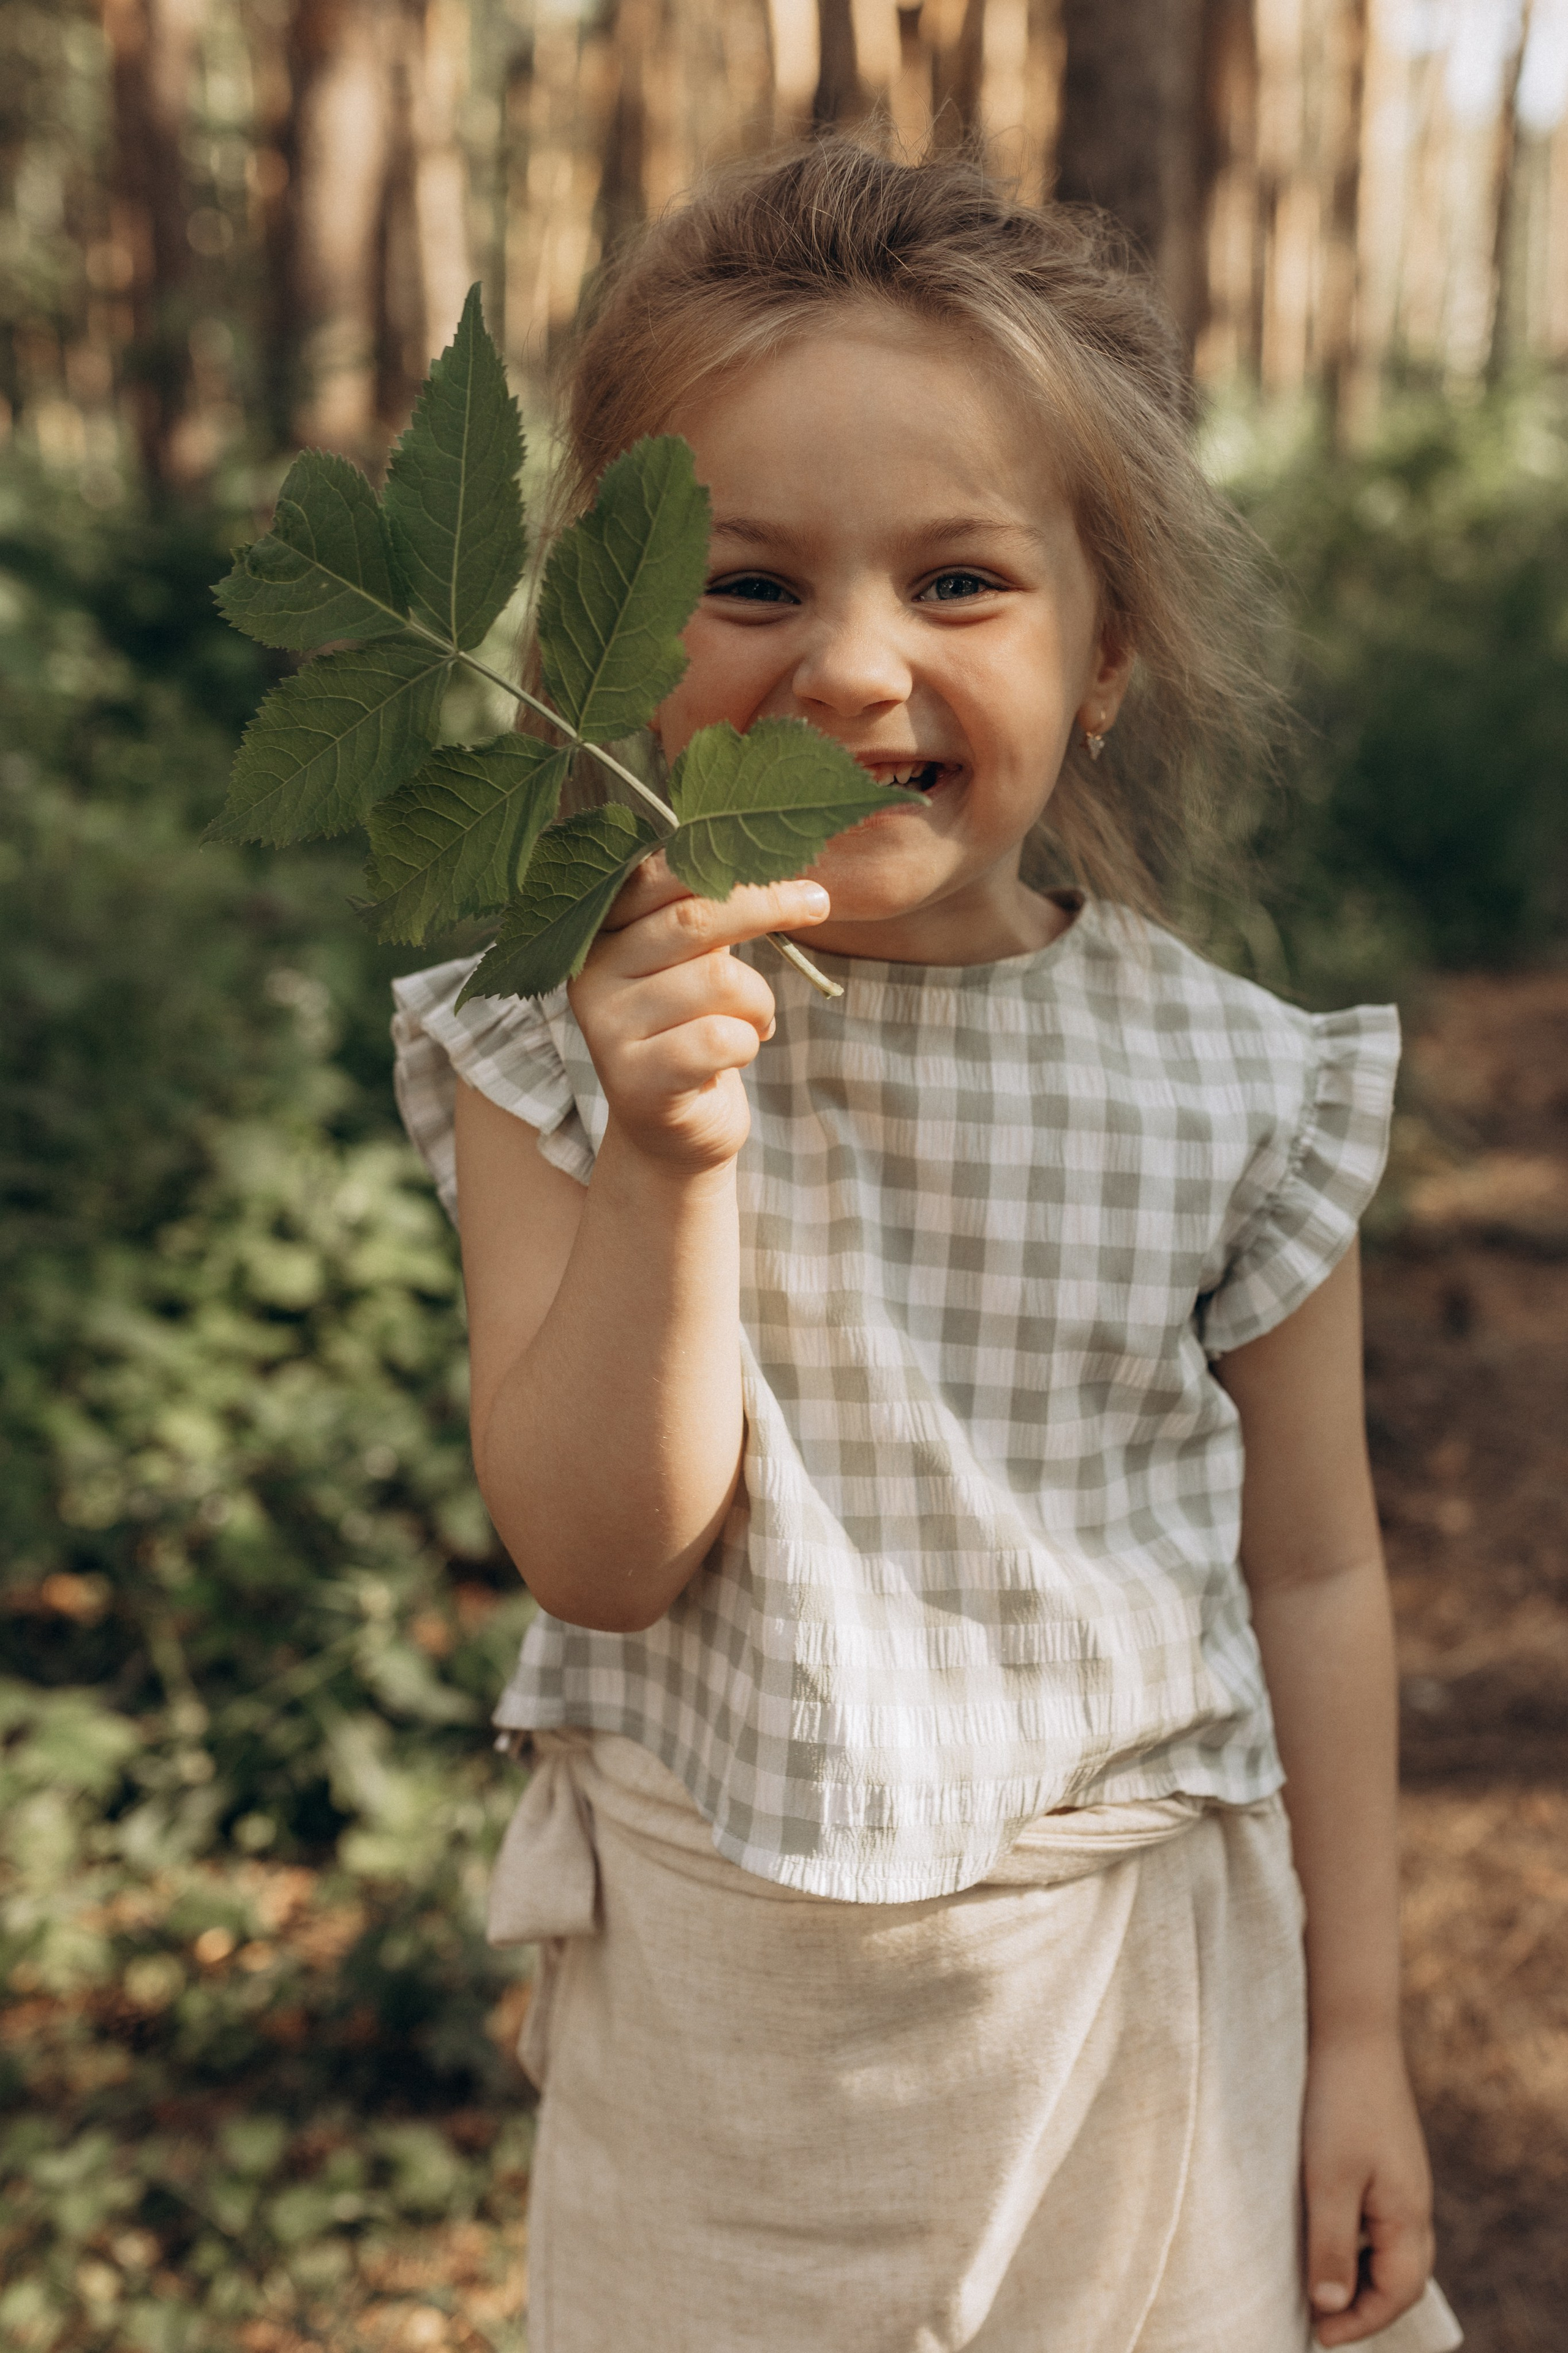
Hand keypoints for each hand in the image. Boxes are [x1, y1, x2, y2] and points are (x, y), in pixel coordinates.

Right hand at [568, 856, 829, 1174]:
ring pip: (718, 981)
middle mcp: (590, 973)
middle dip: (766, 904)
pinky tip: (738, 1052)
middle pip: (693, 918)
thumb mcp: (692, 959)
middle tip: (816, 903)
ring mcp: (606, 1029)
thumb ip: (704, 907)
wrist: (672, 1128)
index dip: (728, 863)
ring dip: (759, 1001)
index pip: (659, 875)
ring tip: (755, 1020)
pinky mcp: (635, 1081)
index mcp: (598, 930)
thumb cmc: (691, 1028)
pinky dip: (749, 1042)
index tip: (791, 861)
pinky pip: (721, 1038)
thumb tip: (767, 844)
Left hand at [1302, 2032, 1433, 2344]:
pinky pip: (1375, 2215)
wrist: (1350, 2031)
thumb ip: (1330, 2246)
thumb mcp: (1327, 2181)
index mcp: (1408, 2215)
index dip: (1360, 2322)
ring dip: (1355, 2269)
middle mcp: (1413, 2202)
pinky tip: (1318, 2227)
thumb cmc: (1337, 2104)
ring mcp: (1401, 2178)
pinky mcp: (1383, 2158)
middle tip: (1317, 2319)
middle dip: (1363, 2305)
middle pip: (1399, 2276)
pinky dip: (1352, 2235)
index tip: (1318, 2334)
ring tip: (1312, 2280)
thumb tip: (1330, 2305)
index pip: (1397, 2293)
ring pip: (1387, 2246)